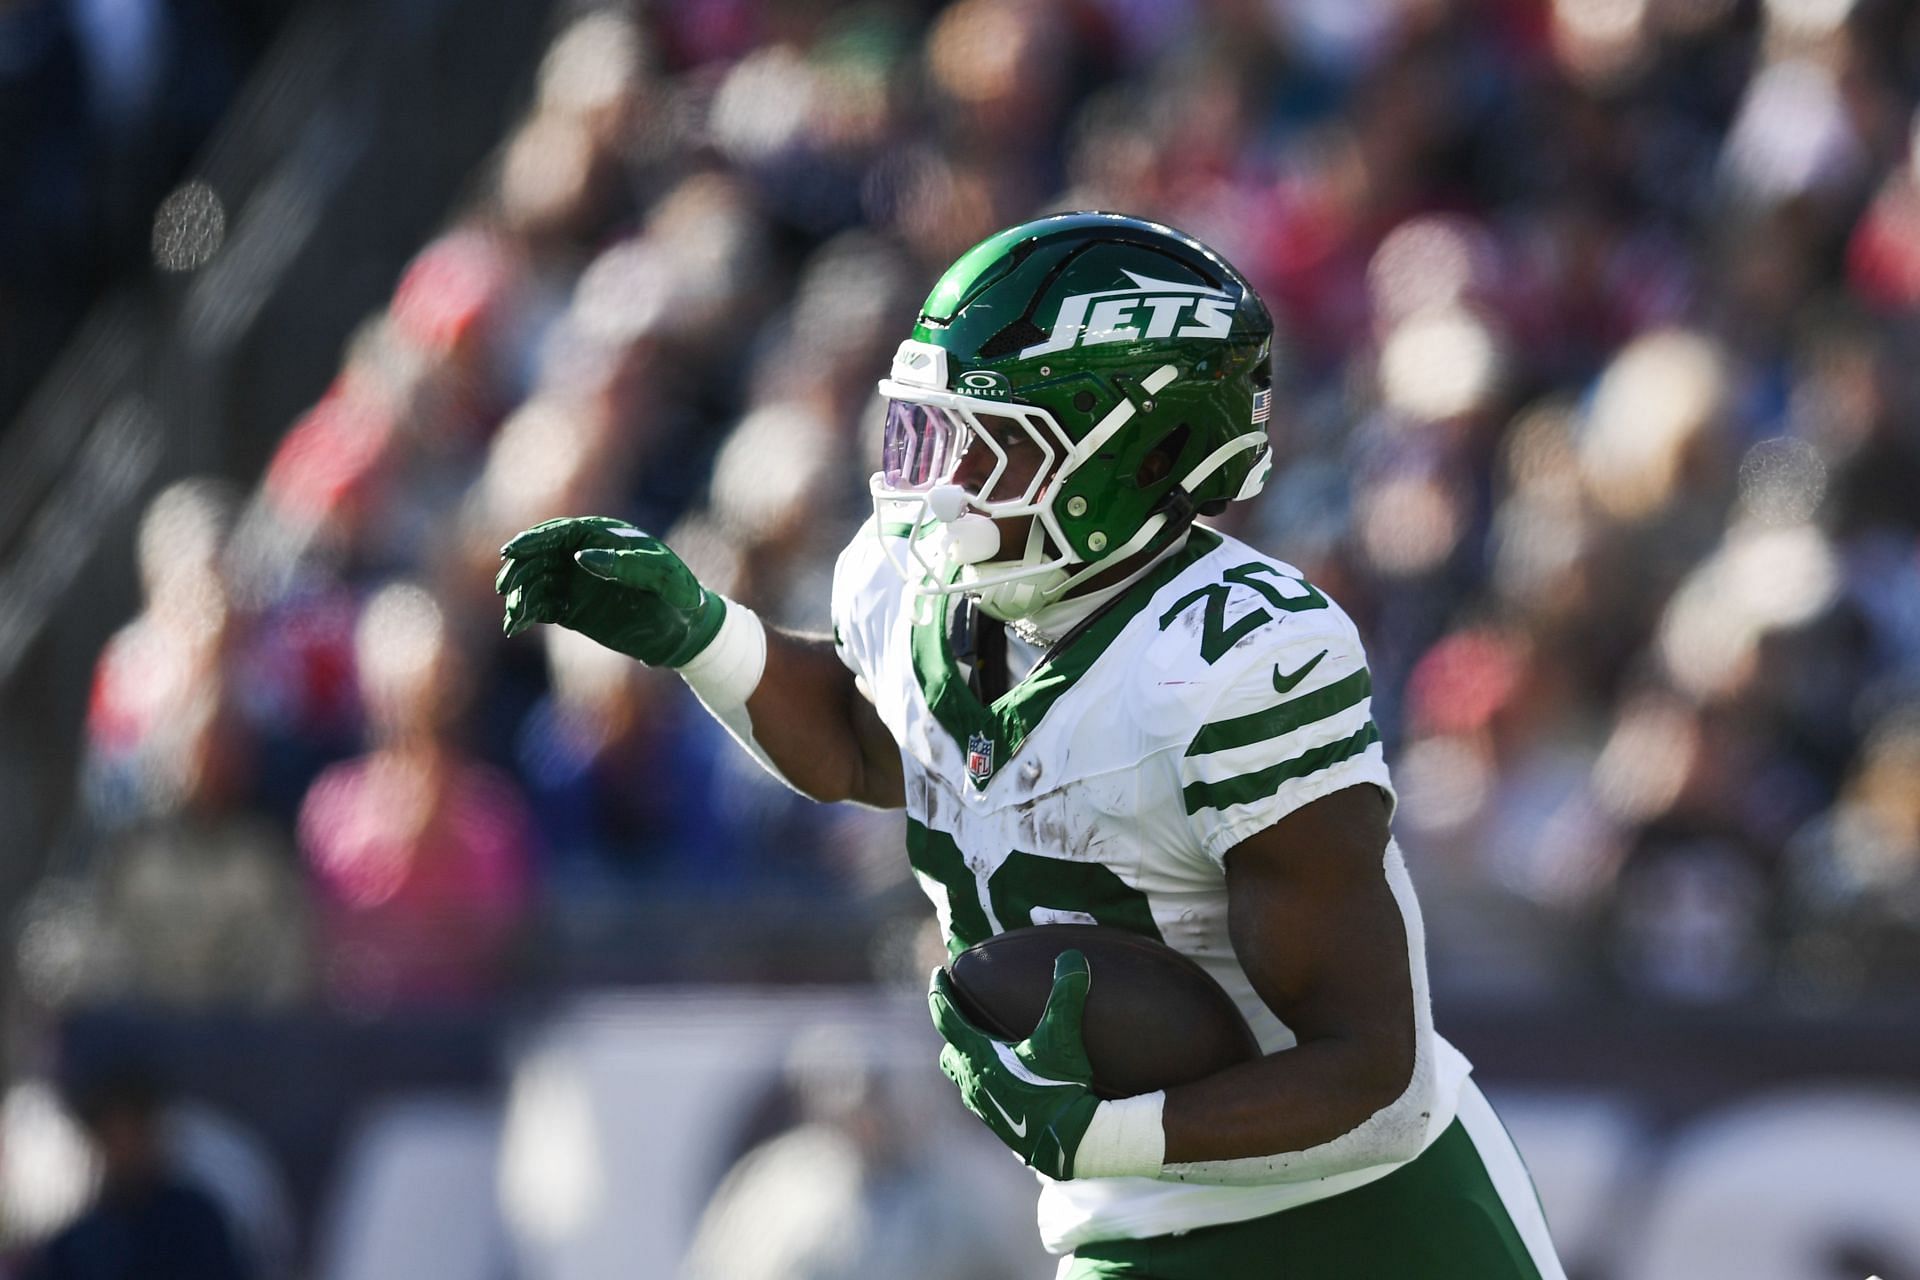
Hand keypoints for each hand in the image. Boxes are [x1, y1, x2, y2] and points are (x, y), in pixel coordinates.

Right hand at [495, 516, 724, 666]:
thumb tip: (582, 556)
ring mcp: (574, 582)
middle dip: (519, 569)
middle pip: (538, 557)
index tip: (511, 552)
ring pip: (535, 582)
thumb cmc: (680, 596)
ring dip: (520, 595)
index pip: (558, 533)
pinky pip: (540, 607)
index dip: (532, 540)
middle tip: (507, 587)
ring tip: (516, 613)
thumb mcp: (662, 578)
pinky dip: (525, 614)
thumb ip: (626, 564)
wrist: (684, 631)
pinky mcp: (570, 609)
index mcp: (602, 536)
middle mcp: (582, 555)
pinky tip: (516, 625)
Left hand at [929, 950, 1100, 1179]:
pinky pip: (979, 1097)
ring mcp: (982, 1104)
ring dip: (966, 1059)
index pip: (946, 1017)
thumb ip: (1066, 995)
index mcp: (979, 1056)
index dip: (939, 992)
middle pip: (949, 1049)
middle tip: (960, 1012)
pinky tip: (1004, 1081)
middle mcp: (973, 1080)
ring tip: (981, 1048)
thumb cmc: (1060, 1089)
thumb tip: (1071, 957)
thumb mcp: (1063, 1040)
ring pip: (961, 1076)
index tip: (937, 974)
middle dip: (952, 1029)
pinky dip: (983, 1082)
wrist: (1069, 1143)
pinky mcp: (997, 1122)